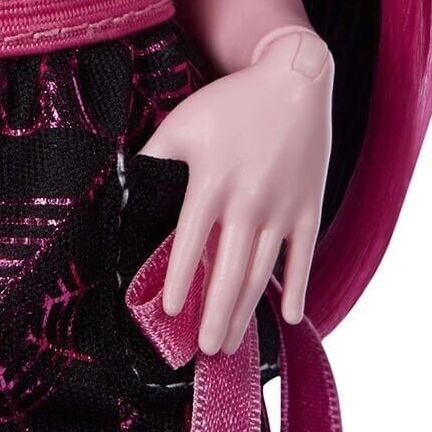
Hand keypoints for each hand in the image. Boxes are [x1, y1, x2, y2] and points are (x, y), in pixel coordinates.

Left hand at [140, 31, 331, 353]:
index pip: (190, 242)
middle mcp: (248, 202)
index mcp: (212, 183)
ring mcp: (283, 207)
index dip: (178, 279)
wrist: (293, 80)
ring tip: (231, 343)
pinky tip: (289, 316)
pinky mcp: (310, 206)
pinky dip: (297, 288)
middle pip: (228, 271)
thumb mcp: (182, 124)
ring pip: (262, 271)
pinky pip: (303, 256)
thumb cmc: (230, 103)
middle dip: (215, 315)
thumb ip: (152, 157)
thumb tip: (122, 184)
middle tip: (204, 351)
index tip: (168, 312)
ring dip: (246, 311)